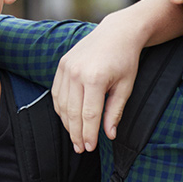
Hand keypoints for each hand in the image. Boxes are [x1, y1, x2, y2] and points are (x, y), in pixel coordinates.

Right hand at [52, 25, 144, 152]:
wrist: (117, 33)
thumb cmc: (125, 60)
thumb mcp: (126, 87)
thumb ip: (115, 112)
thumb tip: (109, 135)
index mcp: (95, 78)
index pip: (89, 115)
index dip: (89, 134)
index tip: (90, 148)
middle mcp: (76, 73)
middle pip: (72, 112)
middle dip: (76, 133)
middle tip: (81, 148)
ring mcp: (66, 67)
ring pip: (62, 104)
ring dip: (67, 124)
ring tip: (75, 137)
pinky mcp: (62, 64)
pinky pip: (57, 93)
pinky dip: (61, 109)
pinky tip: (68, 119)